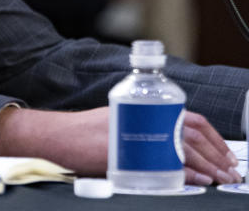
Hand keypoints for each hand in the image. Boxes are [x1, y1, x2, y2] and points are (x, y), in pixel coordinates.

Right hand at [0, 106, 241, 184]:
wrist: (59, 135)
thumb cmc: (85, 132)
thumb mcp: (121, 123)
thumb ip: (147, 131)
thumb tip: (178, 152)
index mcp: (145, 109)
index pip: (192, 119)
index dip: (214, 138)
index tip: (226, 154)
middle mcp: (144, 118)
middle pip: (193, 135)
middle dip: (217, 156)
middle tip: (230, 172)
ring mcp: (136, 135)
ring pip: (184, 148)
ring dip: (208, 166)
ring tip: (220, 179)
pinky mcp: (129, 152)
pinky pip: (165, 162)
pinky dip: (186, 172)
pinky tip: (197, 179)